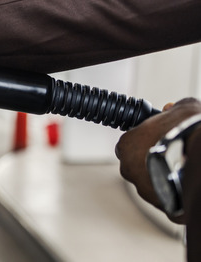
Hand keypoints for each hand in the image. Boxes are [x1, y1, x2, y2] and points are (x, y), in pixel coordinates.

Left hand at [116, 97, 200, 222]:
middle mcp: (129, 169)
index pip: (129, 143)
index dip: (145, 140)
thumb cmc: (189, 133)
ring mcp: (146, 190)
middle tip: (175, 153)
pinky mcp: (164, 207)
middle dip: (154, 160)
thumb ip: (174, 108)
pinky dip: (178, 193)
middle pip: (138, 165)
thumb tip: (171, 108)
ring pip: (154, 183)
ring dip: (166, 177)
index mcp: (127, 145)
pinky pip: (170, 200)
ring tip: (186, 168)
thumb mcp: (183, 109)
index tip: (158, 138)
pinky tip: (189, 182)